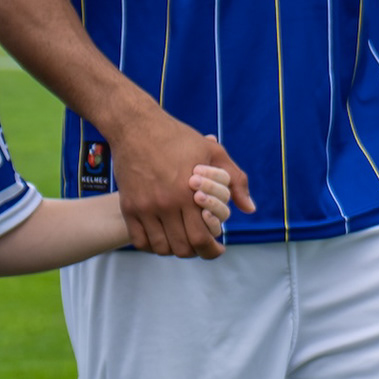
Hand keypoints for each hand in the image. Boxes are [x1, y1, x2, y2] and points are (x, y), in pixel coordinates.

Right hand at [113, 112, 246, 257]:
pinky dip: (152, 246)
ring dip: (175, 249)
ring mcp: (145, 207)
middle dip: (197, 252)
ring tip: (184, 242)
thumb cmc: (178, 139)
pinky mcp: (129, 206)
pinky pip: (140, 240)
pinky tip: (163, 238)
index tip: (218, 248)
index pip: (201, 238)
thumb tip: (249, 209)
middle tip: (203, 247)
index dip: (212, 250)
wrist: (137, 127)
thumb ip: (236, 181)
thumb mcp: (213, 153)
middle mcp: (166, 204)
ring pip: (161, 247)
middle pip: (183, 247)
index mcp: (189, 194)